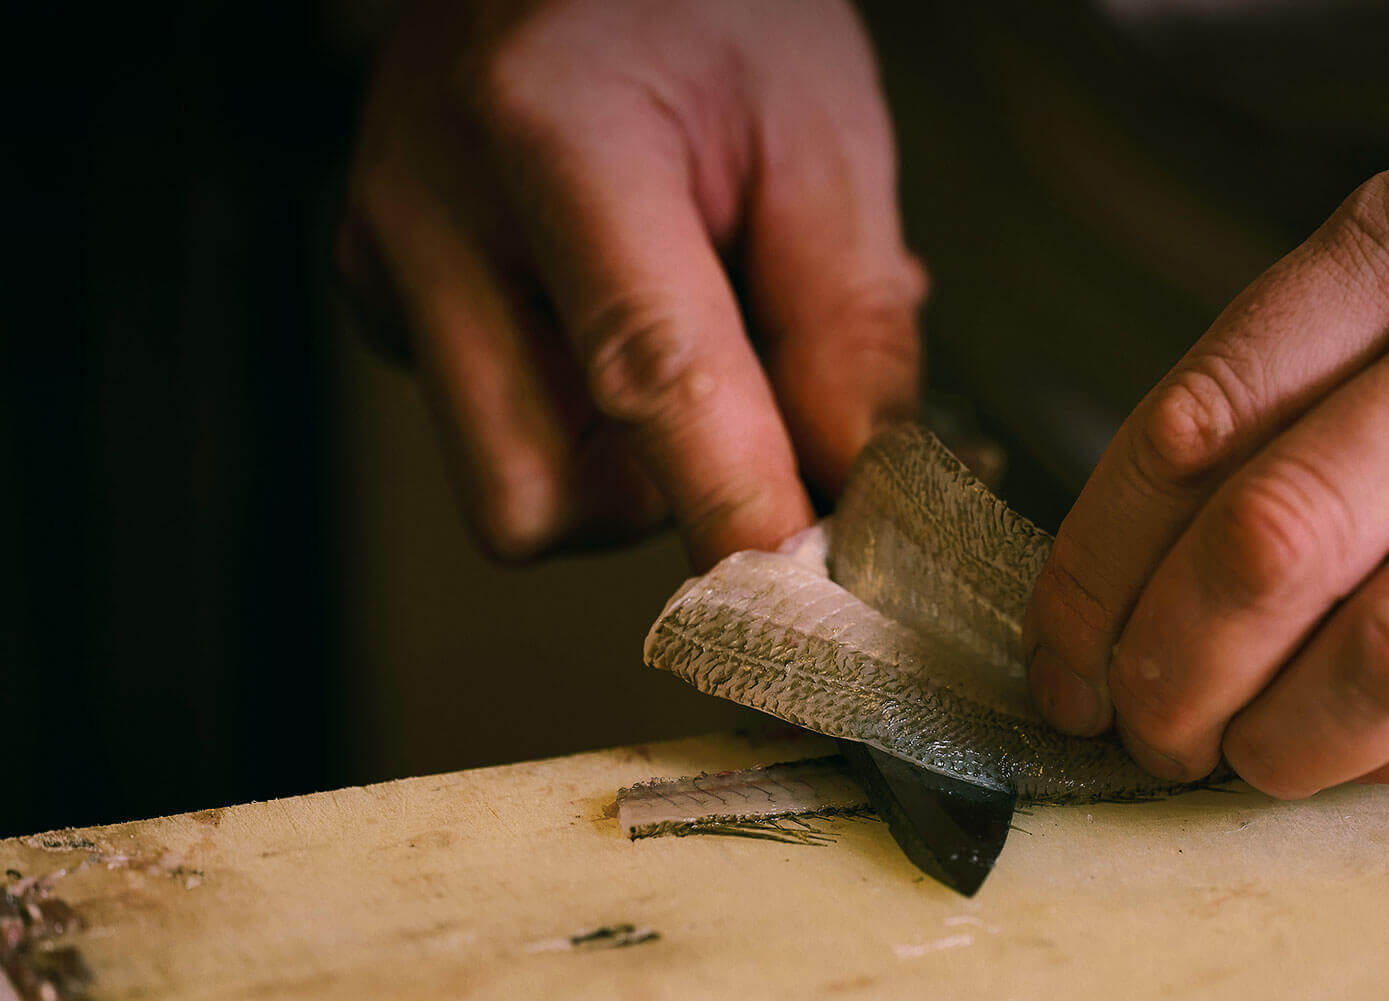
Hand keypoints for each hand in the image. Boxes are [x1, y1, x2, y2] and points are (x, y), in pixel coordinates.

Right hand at [339, 0, 924, 567]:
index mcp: (553, 130)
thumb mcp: (821, 130)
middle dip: (663, 500)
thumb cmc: (707, 8)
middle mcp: (433, 211)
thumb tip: (859, 503)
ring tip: (687, 321)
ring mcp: (386, 261)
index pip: (647, 373)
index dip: (738, 509)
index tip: (819, 598)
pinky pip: (494, 429)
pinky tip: (620, 310)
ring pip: (516, 488)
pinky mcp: (380, 297)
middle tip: (753, 412)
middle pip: (535, 497)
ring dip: (632, 460)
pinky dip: (585, 417)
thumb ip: (848, 325)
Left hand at [1023, 137, 1388, 796]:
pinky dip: (1379, 757)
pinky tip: (1331, 750)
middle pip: (1278, 535)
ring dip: (1270, 737)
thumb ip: (1283, 377)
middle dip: (1165, 665)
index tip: (1060, 650)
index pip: (1198, 419)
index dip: (1095, 567)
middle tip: (1132, 719)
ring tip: (1224, 752)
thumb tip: (1121, 566)